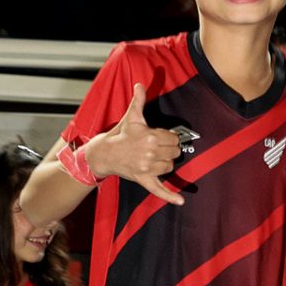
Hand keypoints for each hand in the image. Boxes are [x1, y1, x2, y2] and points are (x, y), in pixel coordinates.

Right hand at [86, 82, 183, 203]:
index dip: (169, 137)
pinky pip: (159, 190)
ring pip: (169, 167)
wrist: (104, 153)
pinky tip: (181, 201)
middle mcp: (150, 153)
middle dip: (168, 149)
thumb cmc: (120, 135)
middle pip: (174, 153)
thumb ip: (138, 101)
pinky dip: (170, 196)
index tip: (160, 137)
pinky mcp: (144, 180)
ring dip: (165, 163)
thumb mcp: (131, 117)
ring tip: (153, 158)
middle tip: (156, 147)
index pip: (174, 138)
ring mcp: (147, 168)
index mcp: (150, 137)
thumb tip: (140, 85)